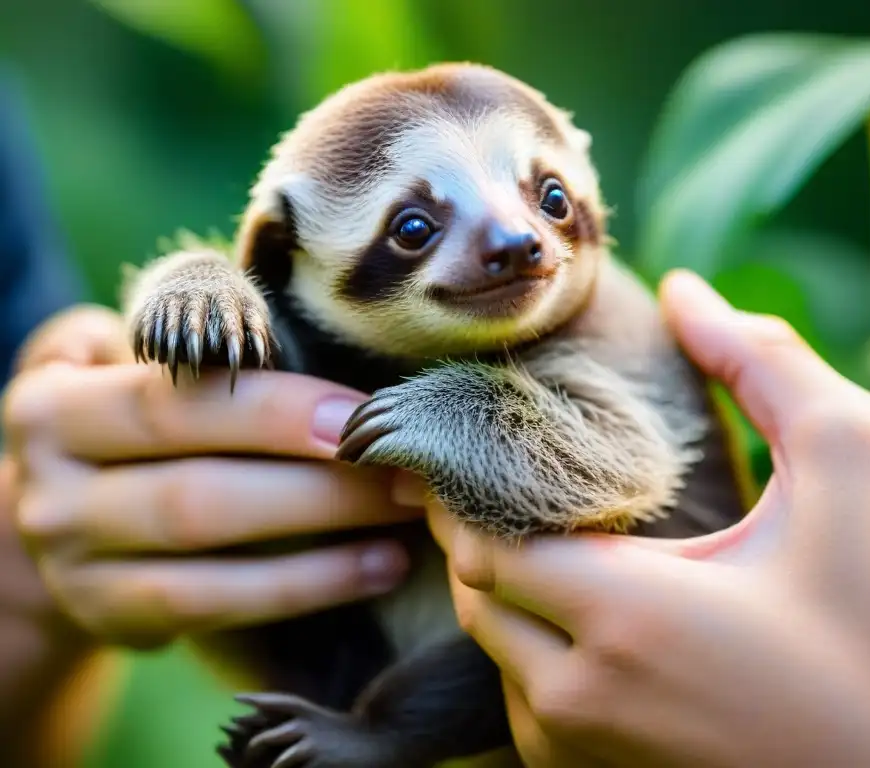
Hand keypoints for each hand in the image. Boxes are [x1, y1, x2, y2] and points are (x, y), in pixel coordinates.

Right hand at [2, 305, 419, 649]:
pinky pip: (218, 607)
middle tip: (408, 470)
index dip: (274, 411)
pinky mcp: (113, 617)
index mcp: (54, 404)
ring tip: (408, 518)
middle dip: (320, 483)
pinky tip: (382, 566)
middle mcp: (51, 489)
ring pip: (211, 554)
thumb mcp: (136, 358)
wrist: (67, 512)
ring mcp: (75, 565)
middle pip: (197, 490)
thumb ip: (190, 328)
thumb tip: (301, 288)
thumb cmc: (134, 413)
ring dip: (327, 540)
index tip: (364, 415)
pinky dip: (309, 588)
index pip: (176, 402)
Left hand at [427, 271, 869, 767]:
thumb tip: (689, 293)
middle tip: (509, 474)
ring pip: (501, 659)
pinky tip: (591, 616)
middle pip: (480, 597)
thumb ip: (766, 364)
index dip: (465, 485)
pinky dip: (539, 656)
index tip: (475, 436)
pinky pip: (537, 714)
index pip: (480, 540)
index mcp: (626, 616)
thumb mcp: (859, 466)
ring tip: (551, 532)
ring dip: (508, 594)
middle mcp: (585, 699)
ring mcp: (595, 757)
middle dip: (479, 531)